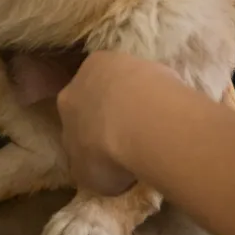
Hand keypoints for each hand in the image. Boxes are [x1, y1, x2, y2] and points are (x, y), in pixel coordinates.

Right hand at [57, 50, 170, 197]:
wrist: (140, 123)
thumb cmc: (106, 155)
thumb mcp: (88, 175)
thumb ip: (86, 165)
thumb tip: (93, 165)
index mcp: (66, 104)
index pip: (74, 117)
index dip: (90, 133)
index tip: (106, 149)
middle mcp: (83, 78)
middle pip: (95, 94)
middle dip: (109, 110)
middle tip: (130, 135)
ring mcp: (115, 65)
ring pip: (121, 82)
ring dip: (133, 98)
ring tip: (154, 126)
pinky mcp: (144, 60)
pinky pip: (148, 78)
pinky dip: (157, 94)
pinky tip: (169, 113)